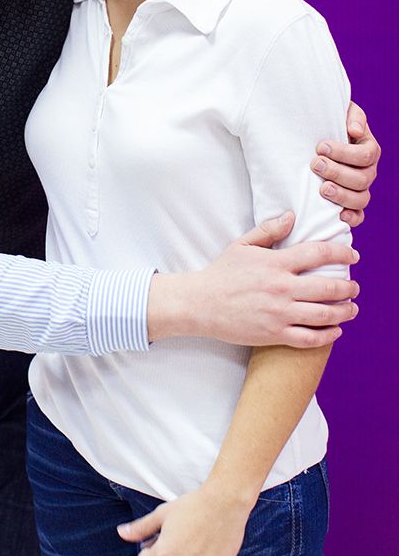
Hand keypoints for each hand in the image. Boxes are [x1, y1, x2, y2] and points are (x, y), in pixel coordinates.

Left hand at [118, 484, 250, 555]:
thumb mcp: (162, 513)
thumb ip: (141, 528)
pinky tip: (202, 553)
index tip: (157, 539)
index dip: (148, 550)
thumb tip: (121, 533)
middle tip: (172, 545)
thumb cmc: (191, 506)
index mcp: (164, 554)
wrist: (225, 503)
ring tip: (187, 548)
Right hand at [151, 212, 359, 347]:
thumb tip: (291, 216)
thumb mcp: (242, 245)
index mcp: (275, 263)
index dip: (341, 254)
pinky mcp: (275, 334)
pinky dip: (328, 334)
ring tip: (351, 308)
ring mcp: (279, 314)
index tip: (352, 257)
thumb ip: (269, 230)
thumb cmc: (221, 273)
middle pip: (329, 287)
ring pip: (325, 314)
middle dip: (348, 288)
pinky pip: (310, 338)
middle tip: (354, 287)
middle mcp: (281, 288)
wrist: (200, 304)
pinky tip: (335, 330)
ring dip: (345, 311)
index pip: (318, 254)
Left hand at [312, 101, 379, 226]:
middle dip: (337, 172)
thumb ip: (352, 115)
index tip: (320, 147)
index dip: (344, 153)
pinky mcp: (350, 204)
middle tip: (315, 164)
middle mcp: (368, 171)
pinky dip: (351, 218)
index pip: (366, 155)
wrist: (313, 140)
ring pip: (360, 199)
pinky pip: (358, 216)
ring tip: (322, 188)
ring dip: (341, 195)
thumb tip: (355, 130)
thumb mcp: (340, 113)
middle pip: (362, 179)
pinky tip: (339, 216)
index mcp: (369, 149)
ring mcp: (360, 189)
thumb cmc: (327, 125)